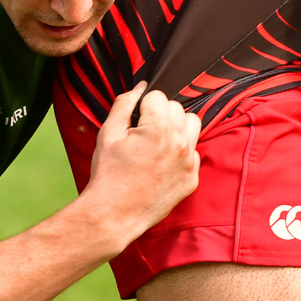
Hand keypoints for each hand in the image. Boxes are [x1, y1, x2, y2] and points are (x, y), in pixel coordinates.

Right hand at [81, 84, 200, 243]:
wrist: (114, 214)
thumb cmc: (108, 174)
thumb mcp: (108, 134)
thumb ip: (124, 103)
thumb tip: (140, 86)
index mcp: (158, 128)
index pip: (158, 96)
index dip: (142, 106)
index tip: (133, 121)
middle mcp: (180, 142)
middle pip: (177, 108)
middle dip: (160, 114)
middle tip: (141, 134)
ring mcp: (189, 162)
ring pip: (192, 126)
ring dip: (176, 128)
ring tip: (156, 143)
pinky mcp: (192, 178)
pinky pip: (193, 153)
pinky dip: (180, 153)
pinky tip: (160, 164)